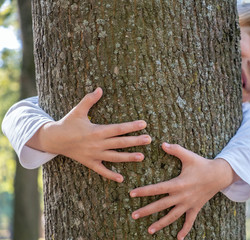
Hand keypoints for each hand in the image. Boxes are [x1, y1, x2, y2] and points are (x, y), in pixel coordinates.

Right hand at [27, 87, 151, 181]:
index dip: (131, 126)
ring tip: (141, 157)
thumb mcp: (78, 110)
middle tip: (149, 139)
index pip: (118, 128)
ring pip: (115, 157)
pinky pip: (102, 171)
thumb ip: (89, 100)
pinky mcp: (90, 163)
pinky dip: (111, 175)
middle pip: (120, 143)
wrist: (54, 139)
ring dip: (128, 157)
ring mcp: (94, 155)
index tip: (143, 124)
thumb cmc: (68, 123)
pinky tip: (121, 179)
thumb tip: (99, 88)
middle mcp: (97, 144)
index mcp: (97, 131)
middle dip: (135, 141)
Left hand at [130, 143, 237, 239]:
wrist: (219, 175)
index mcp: (178, 184)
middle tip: (133, 215)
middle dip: (146, 211)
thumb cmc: (202, 164)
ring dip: (161, 224)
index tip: (131, 194)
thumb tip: (162, 144)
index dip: (144, 191)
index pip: (157, 189)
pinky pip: (190, 221)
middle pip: (161, 205)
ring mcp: (188, 204)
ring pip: (172, 216)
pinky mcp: (195, 208)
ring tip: (149, 230)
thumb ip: (175, 149)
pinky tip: (178, 238)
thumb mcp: (188, 156)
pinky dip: (185, 230)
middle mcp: (181, 196)